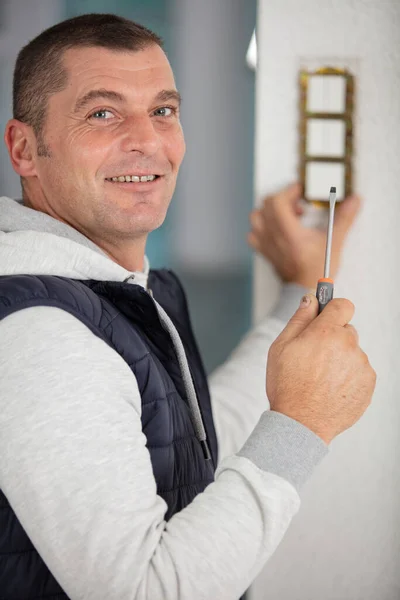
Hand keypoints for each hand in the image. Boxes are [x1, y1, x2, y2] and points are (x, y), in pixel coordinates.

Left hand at [247, 183, 360, 288]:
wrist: (304, 289)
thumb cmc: (317, 269)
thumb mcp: (333, 241)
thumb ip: (344, 218)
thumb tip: (354, 201)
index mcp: (288, 232)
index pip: (277, 201)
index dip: (289, 191)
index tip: (302, 191)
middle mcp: (273, 236)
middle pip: (267, 205)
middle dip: (284, 198)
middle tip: (299, 204)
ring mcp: (265, 244)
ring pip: (256, 217)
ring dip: (270, 210)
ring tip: (287, 215)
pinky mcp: (263, 250)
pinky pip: (253, 233)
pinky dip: (261, 226)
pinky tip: (276, 228)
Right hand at [266, 294, 375, 443]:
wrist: (301, 423)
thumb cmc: (287, 385)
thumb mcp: (281, 346)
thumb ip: (299, 318)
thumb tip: (310, 299)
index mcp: (326, 332)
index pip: (342, 305)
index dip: (333, 309)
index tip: (327, 315)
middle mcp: (349, 345)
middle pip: (347, 330)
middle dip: (333, 338)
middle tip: (314, 356)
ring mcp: (361, 365)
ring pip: (353, 352)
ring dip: (340, 359)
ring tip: (321, 378)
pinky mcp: (368, 383)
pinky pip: (360, 371)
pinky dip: (348, 376)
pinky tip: (331, 388)